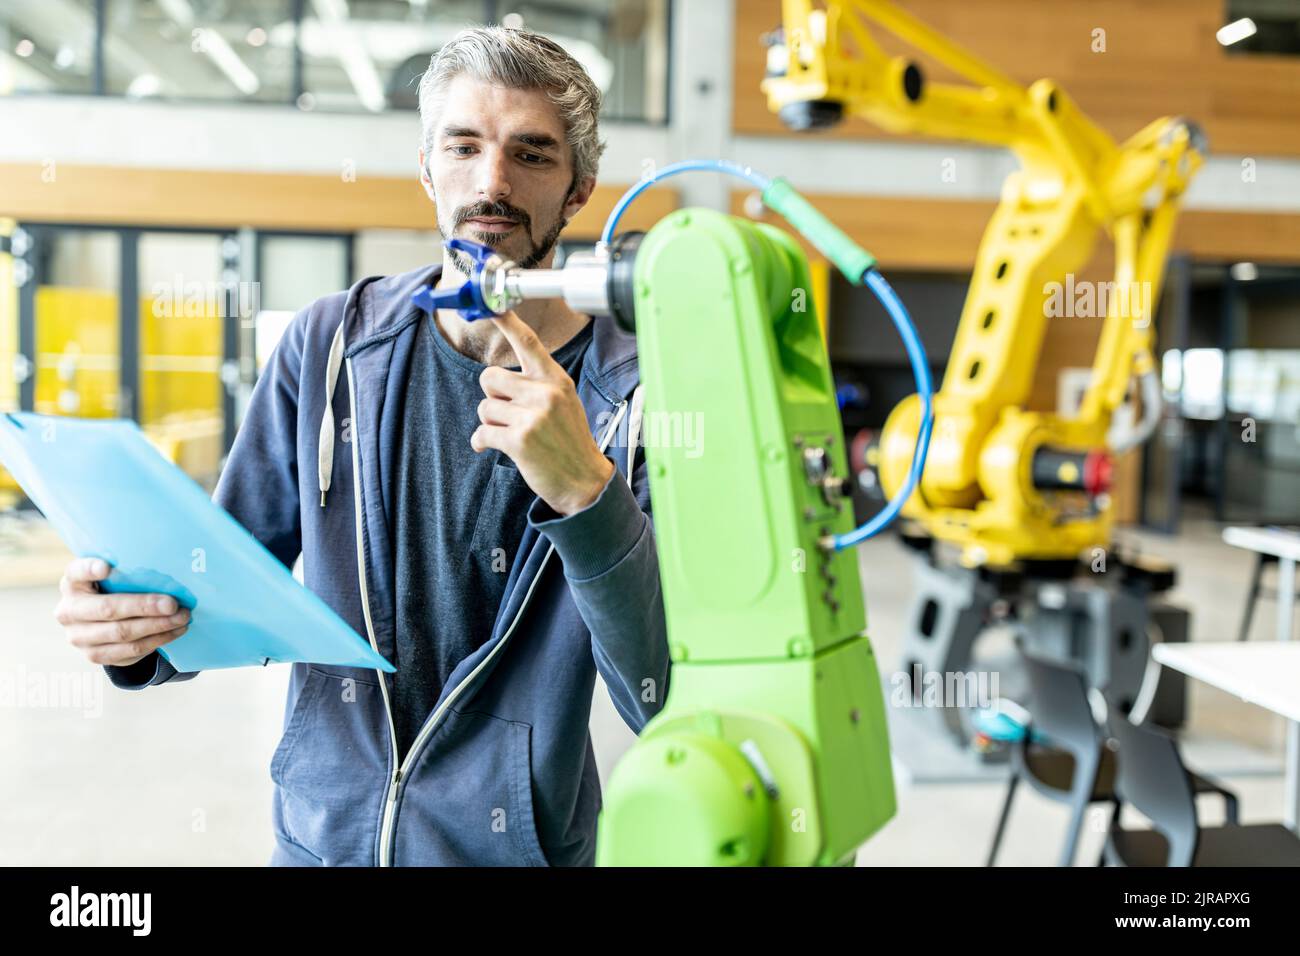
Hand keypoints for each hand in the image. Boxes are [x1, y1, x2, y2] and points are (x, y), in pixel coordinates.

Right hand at [53, 557, 190, 666]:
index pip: (76, 573)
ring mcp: (79, 637)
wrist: (98, 622)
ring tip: (182, 618)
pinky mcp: (95, 655)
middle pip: (108, 609)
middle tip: (173, 604)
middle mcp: (69, 611)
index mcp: (72, 584)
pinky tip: (175, 631)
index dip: (90, 569)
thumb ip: (126, 570)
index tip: (107, 567)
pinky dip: (157, 641)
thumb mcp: (112, 576)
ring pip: (122, 634)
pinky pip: (129, 651)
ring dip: (157, 626)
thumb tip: (168, 564)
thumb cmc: (112, 589)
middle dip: (144, 607)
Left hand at [472, 312, 614, 515]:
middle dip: (492, 397)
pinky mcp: (519, 439)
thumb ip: (536, 385)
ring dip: (491, 423)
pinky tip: (493, 447)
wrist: (584, 482)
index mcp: (556, 379)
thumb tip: (495, 378)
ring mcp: (533, 416)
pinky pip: (481, 433)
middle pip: (489, 377)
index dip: (505, 321)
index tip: (490, 305)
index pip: (527, 342)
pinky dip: (482, 443)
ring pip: (484, 407)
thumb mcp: (563, 403)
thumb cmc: (569, 442)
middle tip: (510, 415)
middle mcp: (545, 393)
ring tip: (515, 435)